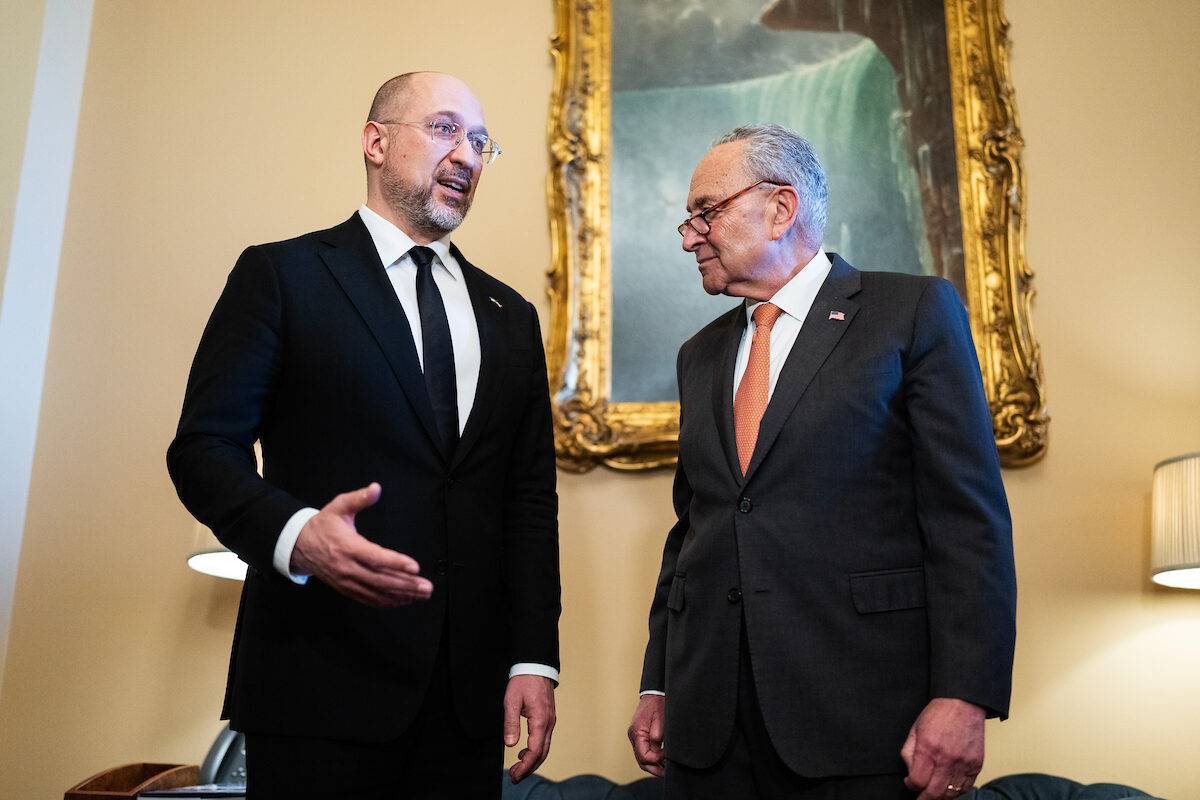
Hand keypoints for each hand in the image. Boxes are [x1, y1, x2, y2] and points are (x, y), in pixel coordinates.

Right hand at [290, 482, 432, 606]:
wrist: (300, 545)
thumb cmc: (323, 525)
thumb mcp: (339, 506)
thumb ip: (359, 498)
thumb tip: (376, 488)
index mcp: (347, 546)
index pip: (375, 557)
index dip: (396, 563)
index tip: (414, 566)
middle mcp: (347, 567)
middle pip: (380, 579)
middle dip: (406, 584)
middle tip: (426, 586)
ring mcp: (347, 581)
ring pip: (377, 592)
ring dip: (402, 595)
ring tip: (421, 594)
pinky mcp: (346, 589)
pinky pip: (369, 599)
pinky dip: (388, 602)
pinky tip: (404, 600)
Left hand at [504, 675, 555, 783]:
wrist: (536, 666)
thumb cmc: (524, 681)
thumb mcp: (512, 701)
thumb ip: (511, 723)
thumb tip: (511, 744)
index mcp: (540, 720)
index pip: (535, 751)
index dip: (525, 767)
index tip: (514, 775)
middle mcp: (549, 723)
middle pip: (542, 753)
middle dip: (529, 768)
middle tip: (515, 778)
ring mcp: (550, 721)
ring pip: (544, 748)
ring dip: (532, 761)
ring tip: (518, 768)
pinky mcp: (548, 718)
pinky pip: (544, 739)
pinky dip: (536, 750)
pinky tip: (524, 752)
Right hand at [627, 694, 665, 776]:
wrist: (654, 693)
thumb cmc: (658, 703)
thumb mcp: (661, 719)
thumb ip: (657, 736)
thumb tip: (658, 753)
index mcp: (637, 732)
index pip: (644, 756)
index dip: (657, 760)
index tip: (668, 757)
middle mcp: (634, 737)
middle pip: (642, 761)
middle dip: (655, 769)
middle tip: (668, 772)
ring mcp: (636, 737)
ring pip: (642, 759)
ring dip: (654, 766)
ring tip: (667, 769)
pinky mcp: (640, 737)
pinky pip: (644, 753)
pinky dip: (653, 760)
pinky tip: (663, 761)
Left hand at [901, 697, 985, 798]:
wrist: (963, 704)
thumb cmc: (938, 715)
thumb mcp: (915, 729)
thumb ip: (909, 753)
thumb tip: (910, 772)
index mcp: (927, 749)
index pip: (917, 781)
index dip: (911, 785)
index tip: (910, 783)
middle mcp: (946, 758)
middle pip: (934, 793)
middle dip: (924, 798)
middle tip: (921, 798)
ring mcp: (963, 763)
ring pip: (951, 793)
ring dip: (941, 796)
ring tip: (935, 793)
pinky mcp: (976, 764)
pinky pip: (966, 787)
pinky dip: (957, 791)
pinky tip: (950, 787)